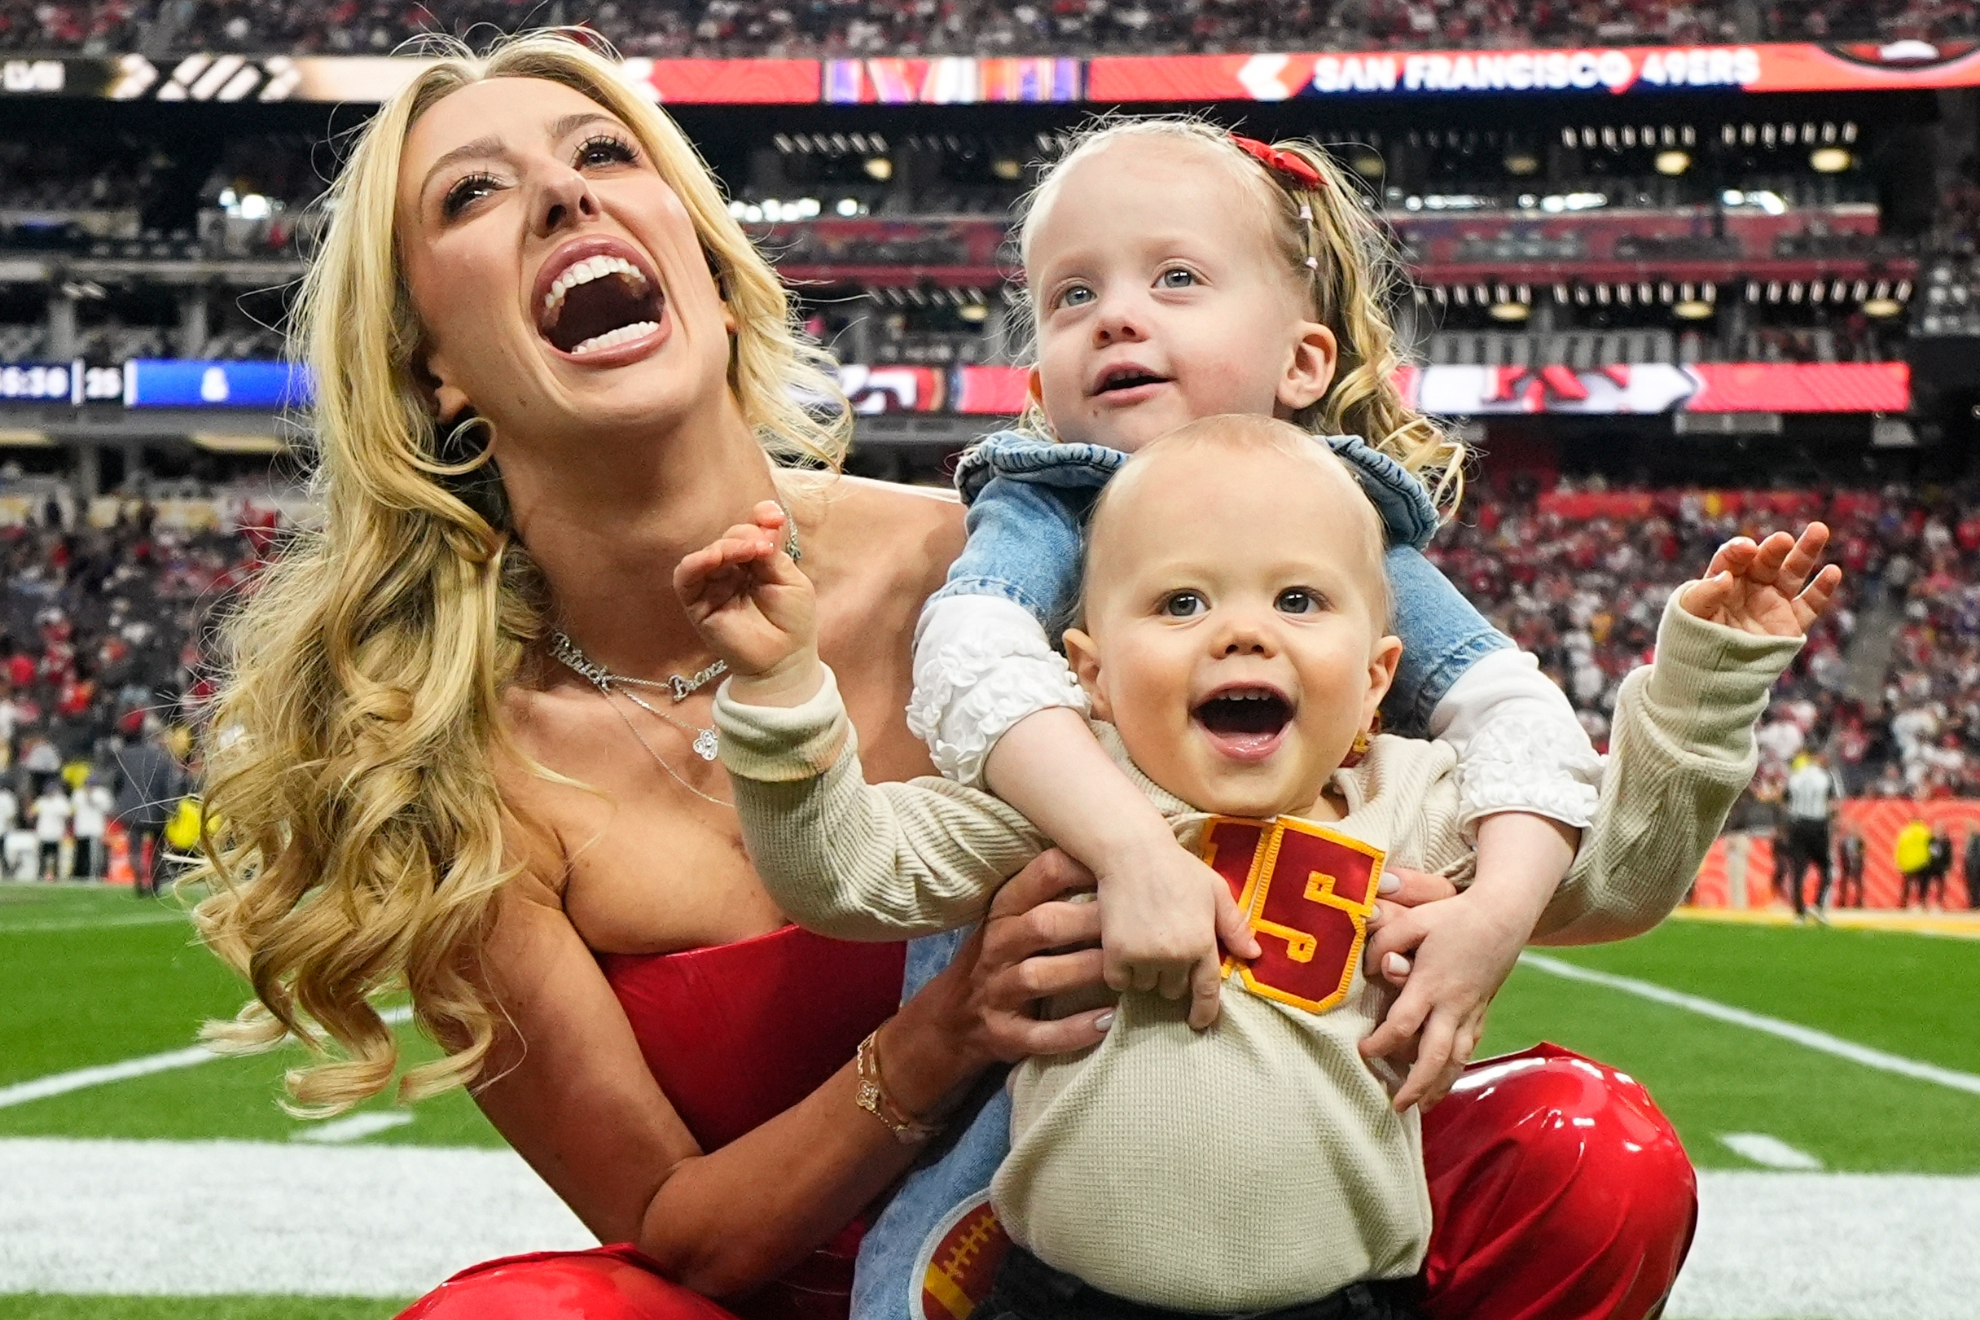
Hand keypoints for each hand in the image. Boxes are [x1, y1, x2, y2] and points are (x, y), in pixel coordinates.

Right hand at [673, 501, 817, 701]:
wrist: (785, 660)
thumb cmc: (792, 622)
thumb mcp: (791, 580)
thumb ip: (774, 552)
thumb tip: (766, 517)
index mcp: (756, 562)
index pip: (751, 530)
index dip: (759, 518)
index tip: (772, 517)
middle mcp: (733, 570)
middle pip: (730, 537)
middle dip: (745, 535)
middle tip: (764, 546)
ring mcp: (714, 586)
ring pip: (709, 553)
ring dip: (726, 545)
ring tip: (748, 550)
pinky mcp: (698, 604)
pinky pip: (686, 577)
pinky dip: (697, 562)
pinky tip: (715, 557)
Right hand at [913, 850, 1113, 1071]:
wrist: (953, 1021)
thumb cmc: (1003, 960)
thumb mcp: (1013, 921)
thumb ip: (1053, 897)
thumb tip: (1123, 866)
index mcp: (1004, 911)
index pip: (1041, 875)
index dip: (1082, 868)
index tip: (1124, 870)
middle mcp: (996, 946)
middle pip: (1043, 925)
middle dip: (1090, 921)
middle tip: (1137, 924)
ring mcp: (996, 992)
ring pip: (1038, 976)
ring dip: (1083, 971)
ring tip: (1125, 973)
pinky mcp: (1003, 1034)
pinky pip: (1040, 1033)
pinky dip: (1074, 1030)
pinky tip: (1108, 1021)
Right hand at [1096, 839, 1260, 1030]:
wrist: (1130, 852)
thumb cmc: (1176, 868)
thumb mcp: (1215, 890)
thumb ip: (1234, 925)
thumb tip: (1254, 955)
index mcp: (1203, 942)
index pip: (1207, 990)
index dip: (1204, 1011)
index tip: (1198, 1023)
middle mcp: (1175, 956)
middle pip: (1174, 989)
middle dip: (1171, 975)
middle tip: (1163, 946)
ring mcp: (1145, 957)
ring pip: (1146, 986)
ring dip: (1145, 972)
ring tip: (1142, 940)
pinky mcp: (1117, 954)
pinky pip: (1119, 982)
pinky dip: (1120, 971)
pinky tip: (1122, 948)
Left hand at [1357, 884, 1528, 1111]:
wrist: (1504, 914)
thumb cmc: (1454, 915)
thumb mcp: (1414, 920)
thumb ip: (1384, 941)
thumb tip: (1367, 967)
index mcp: (1432, 984)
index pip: (1404, 1024)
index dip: (1382, 1043)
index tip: (1363, 1050)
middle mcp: (1453, 1005)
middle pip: (1435, 1057)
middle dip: (1416, 1086)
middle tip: (1396, 1106)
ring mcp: (1471, 1010)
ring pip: (1457, 1059)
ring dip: (1440, 1087)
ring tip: (1423, 1108)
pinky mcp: (1482, 1009)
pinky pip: (1470, 1047)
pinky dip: (1457, 1068)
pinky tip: (1447, 1078)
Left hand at [1680, 523, 1841, 637]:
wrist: (1708, 677)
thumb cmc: (1691, 640)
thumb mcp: (1689, 615)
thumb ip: (1704, 595)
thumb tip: (1726, 577)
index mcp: (1723, 580)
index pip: (1733, 558)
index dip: (1739, 551)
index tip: (1746, 549)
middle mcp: (1751, 587)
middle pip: (1766, 561)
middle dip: (1775, 549)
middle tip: (1782, 540)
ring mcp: (1772, 604)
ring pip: (1792, 574)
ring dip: (1805, 553)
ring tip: (1818, 530)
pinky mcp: (1789, 625)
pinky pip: (1809, 605)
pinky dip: (1821, 590)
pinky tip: (1832, 572)